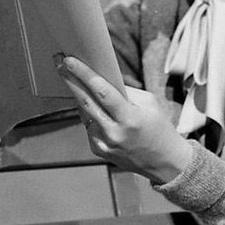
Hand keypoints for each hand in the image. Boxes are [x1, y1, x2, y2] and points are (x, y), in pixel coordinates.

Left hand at [57, 55, 192, 183]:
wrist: (165, 163)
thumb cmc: (160, 129)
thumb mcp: (150, 104)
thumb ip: (125, 92)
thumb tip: (101, 79)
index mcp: (130, 118)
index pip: (102, 92)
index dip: (84, 74)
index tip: (69, 61)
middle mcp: (114, 133)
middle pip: (85, 102)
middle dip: (71, 81)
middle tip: (60, 64)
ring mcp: (104, 144)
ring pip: (84, 113)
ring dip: (79, 97)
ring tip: (74, 81)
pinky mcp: (99, 150)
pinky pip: (88, 126)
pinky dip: (89, 114)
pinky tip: (92, 107)